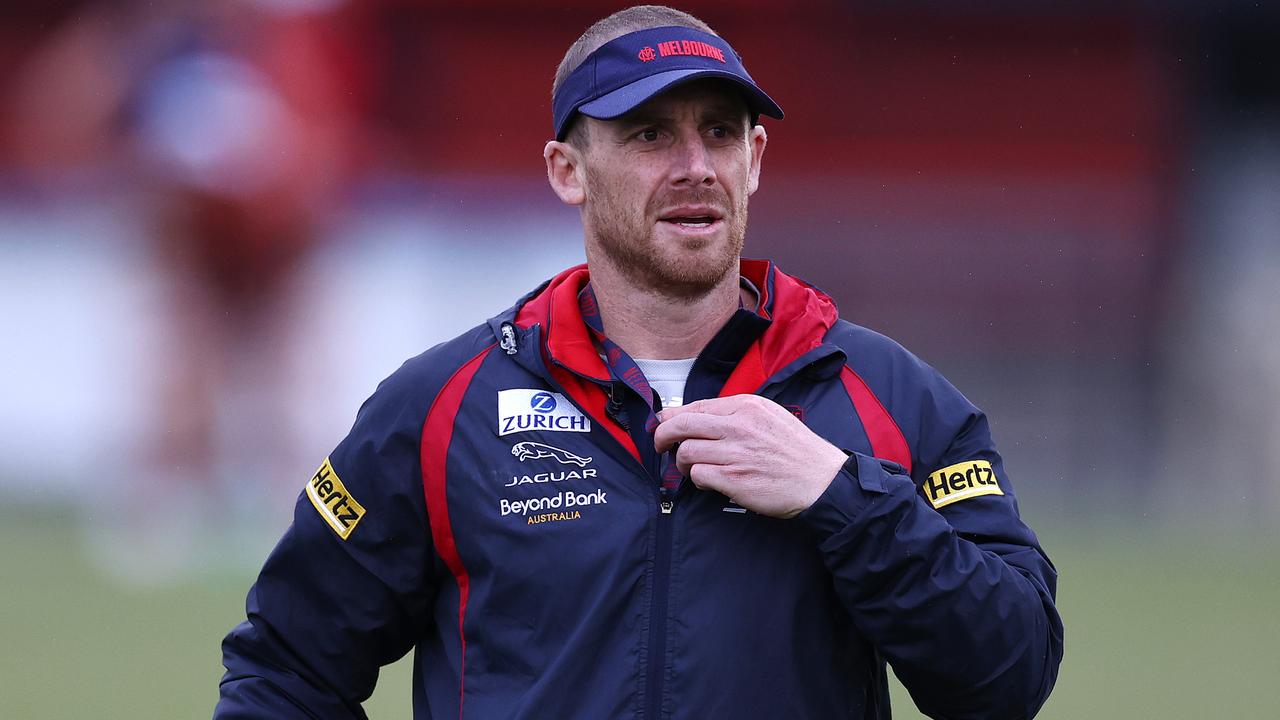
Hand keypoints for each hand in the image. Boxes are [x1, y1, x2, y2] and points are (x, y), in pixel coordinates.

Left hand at [654, 395, 847, 517]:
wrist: (823, 481)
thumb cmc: (797, 451)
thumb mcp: (771, 416)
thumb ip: (737, 414)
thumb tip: (698, 417)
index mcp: (747, 406)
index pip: (696, 406)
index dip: (672, 417)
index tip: (663, 425)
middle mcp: (739, 426)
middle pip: (682, 426)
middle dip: (662, 436)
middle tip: (660, 446)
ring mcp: (736, 453)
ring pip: (686, 452)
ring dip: (682, 463)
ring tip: (692, 468)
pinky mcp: (734, 480)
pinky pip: (698, 475)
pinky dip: (697, 479)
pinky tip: (707, 481)